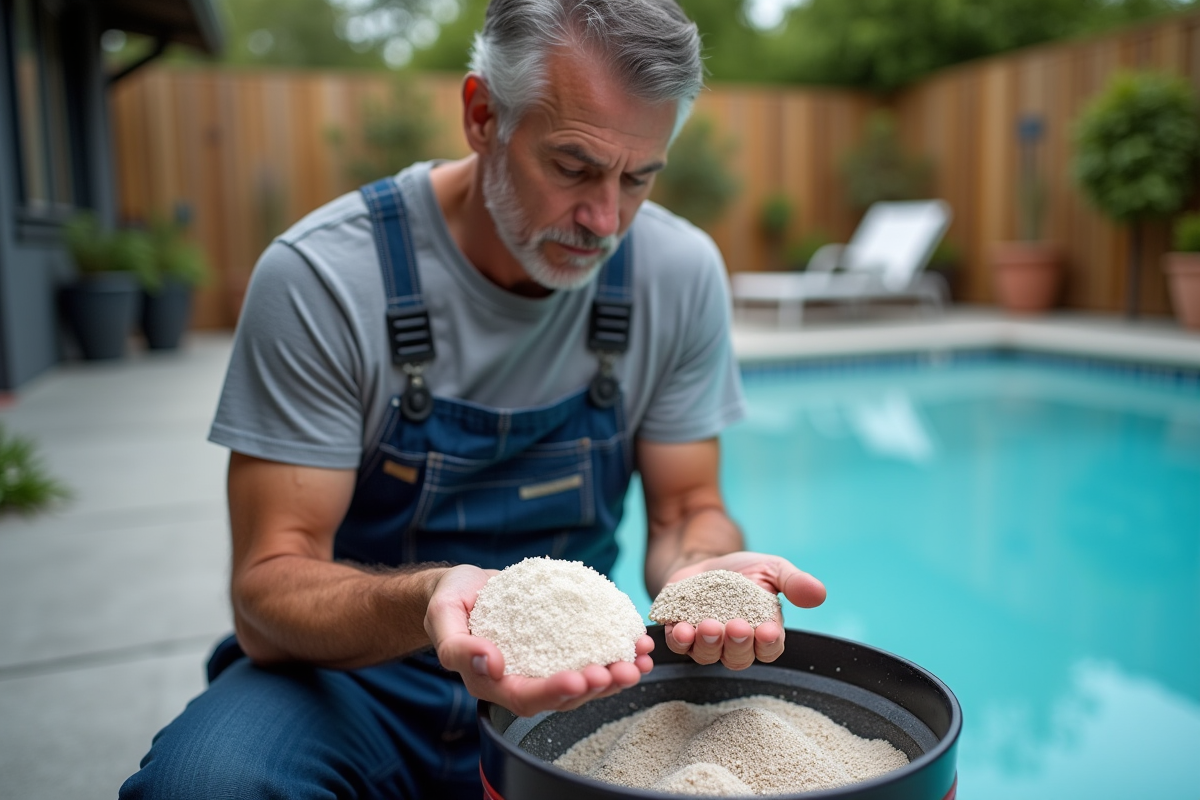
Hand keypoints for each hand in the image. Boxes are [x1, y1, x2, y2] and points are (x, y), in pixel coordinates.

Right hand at [424, 564, 654, 716]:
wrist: (465, 589)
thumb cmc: (450, 602)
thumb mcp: (442, 616)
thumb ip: (458, 646)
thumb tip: (490, 663)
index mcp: (491, 683)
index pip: (525, 697)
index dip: (554, 691)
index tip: (580, 678)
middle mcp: (521, 682)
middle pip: (563, 696)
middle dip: (596, 686)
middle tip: (621, 671)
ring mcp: (543, 667)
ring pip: (582, 681)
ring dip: (615, 674)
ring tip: (640, 660)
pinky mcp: (560, 649)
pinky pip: (589, 655)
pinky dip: (615, 651)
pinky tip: (637, 643)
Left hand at [661, 552, 824, 670]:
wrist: (704, 560)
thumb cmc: (743, 571)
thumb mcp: (771, 568)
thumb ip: (794, 582)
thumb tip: (820, 593)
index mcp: (762, 632)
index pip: (770, 649)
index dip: (768, 644)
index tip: (767, 630)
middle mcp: (735, 644)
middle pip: (739, 658)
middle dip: (738, 644)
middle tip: (737, 627)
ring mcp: (706, 642)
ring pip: (708, 655)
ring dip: (708, 644)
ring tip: (708, 626)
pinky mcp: (680, 633)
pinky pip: (679, 646)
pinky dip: (680, 640)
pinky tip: (681, 628)